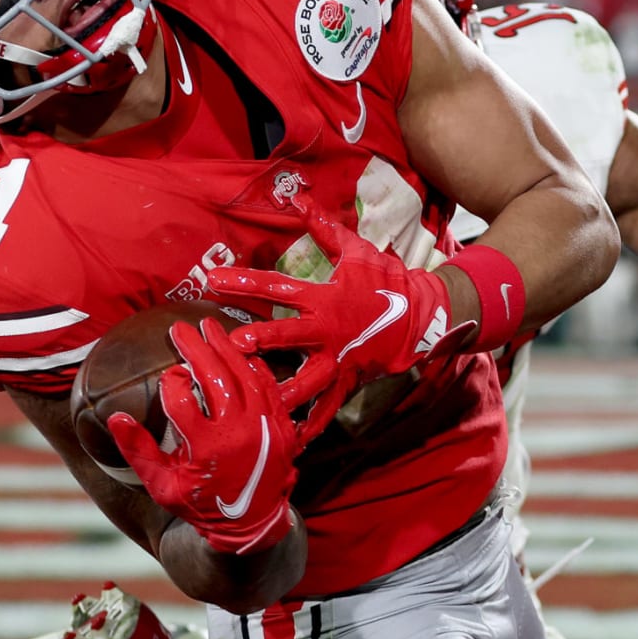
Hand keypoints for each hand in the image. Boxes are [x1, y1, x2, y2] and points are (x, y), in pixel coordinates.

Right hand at [107, 317, 298, 554]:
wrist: (251, 525)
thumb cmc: (200, 505)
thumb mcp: (162, 486)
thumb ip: (138, 451)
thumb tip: (115, 416)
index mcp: (206, 448)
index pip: (180, 398)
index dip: (170, 382)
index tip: (168, 376)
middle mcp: (238, 434)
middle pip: (215, 376)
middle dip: (195, 347)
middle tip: (180, 328)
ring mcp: (265, 428)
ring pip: (244, 374)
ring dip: (225, 348)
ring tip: (209, 328)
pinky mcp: (282, 427)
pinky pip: (270, 386)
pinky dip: (254, 366)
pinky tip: (240, 351)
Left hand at [208, 208, 451, 441]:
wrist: (425, 316)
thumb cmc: (386, 280)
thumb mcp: (356, 249)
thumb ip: (323, 228)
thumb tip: (299, 200)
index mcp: (324, 297)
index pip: (277, 288)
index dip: (244, 283)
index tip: (213, 280)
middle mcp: (328, 330)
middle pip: (289, 335)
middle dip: (261, 339)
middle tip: (233, 343)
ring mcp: (339, 358)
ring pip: (308, 379)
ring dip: (283, 391)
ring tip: (259, 403)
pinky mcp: (349, 378)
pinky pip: (330, 405)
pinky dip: (315, 422)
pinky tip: (295, 438)